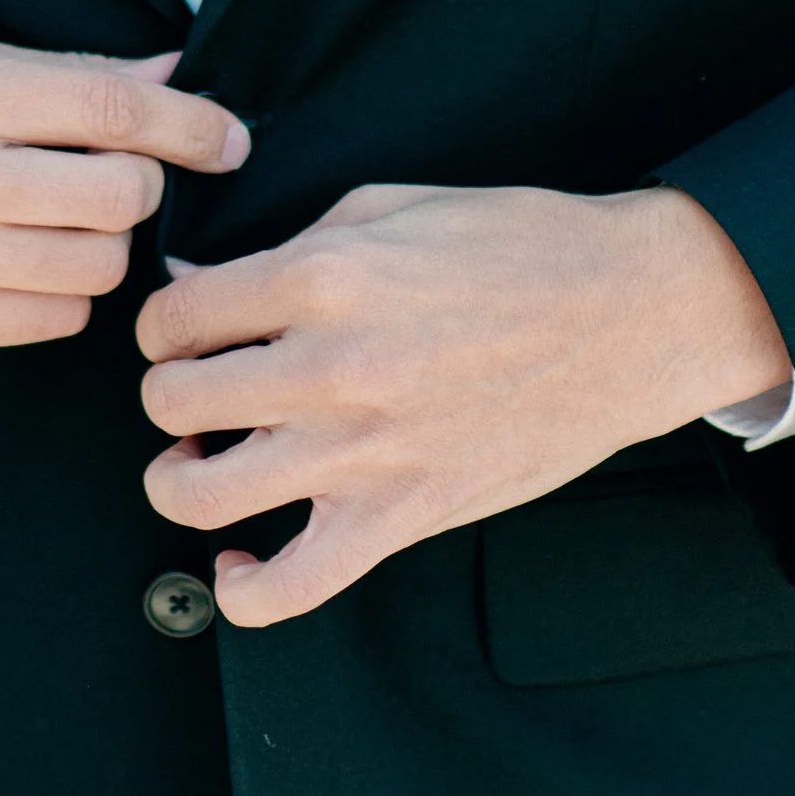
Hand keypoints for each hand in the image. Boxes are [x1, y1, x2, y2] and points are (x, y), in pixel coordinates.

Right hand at [0, 33, 249, 356]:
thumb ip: (49, 75)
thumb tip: (169, 81)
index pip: (106, 111)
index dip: (189, 125)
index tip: (229, 137)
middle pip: (116, 196)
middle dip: (139, 185)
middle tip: (114, 175)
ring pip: (93, 269)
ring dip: (103, 245)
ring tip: (65, 221)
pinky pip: (47, 322)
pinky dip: (60, 295)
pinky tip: (23, 263)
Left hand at [136, 181, 790, 627]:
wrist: (629, 310)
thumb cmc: (515, 243)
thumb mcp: (387, 205)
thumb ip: (288, 242)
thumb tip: (195, 283)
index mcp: (320, 275)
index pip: (174, 317)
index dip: (164, 323)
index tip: (186, 329)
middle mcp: (328, 366)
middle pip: (172, 402)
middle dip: (171, 392)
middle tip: (197, 385)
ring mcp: (363, 451)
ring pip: (201, 496)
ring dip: (179, 479)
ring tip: (199, 459)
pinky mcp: (403, 518)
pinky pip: (290, 588)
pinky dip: (243, 590)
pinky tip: (237, 562)